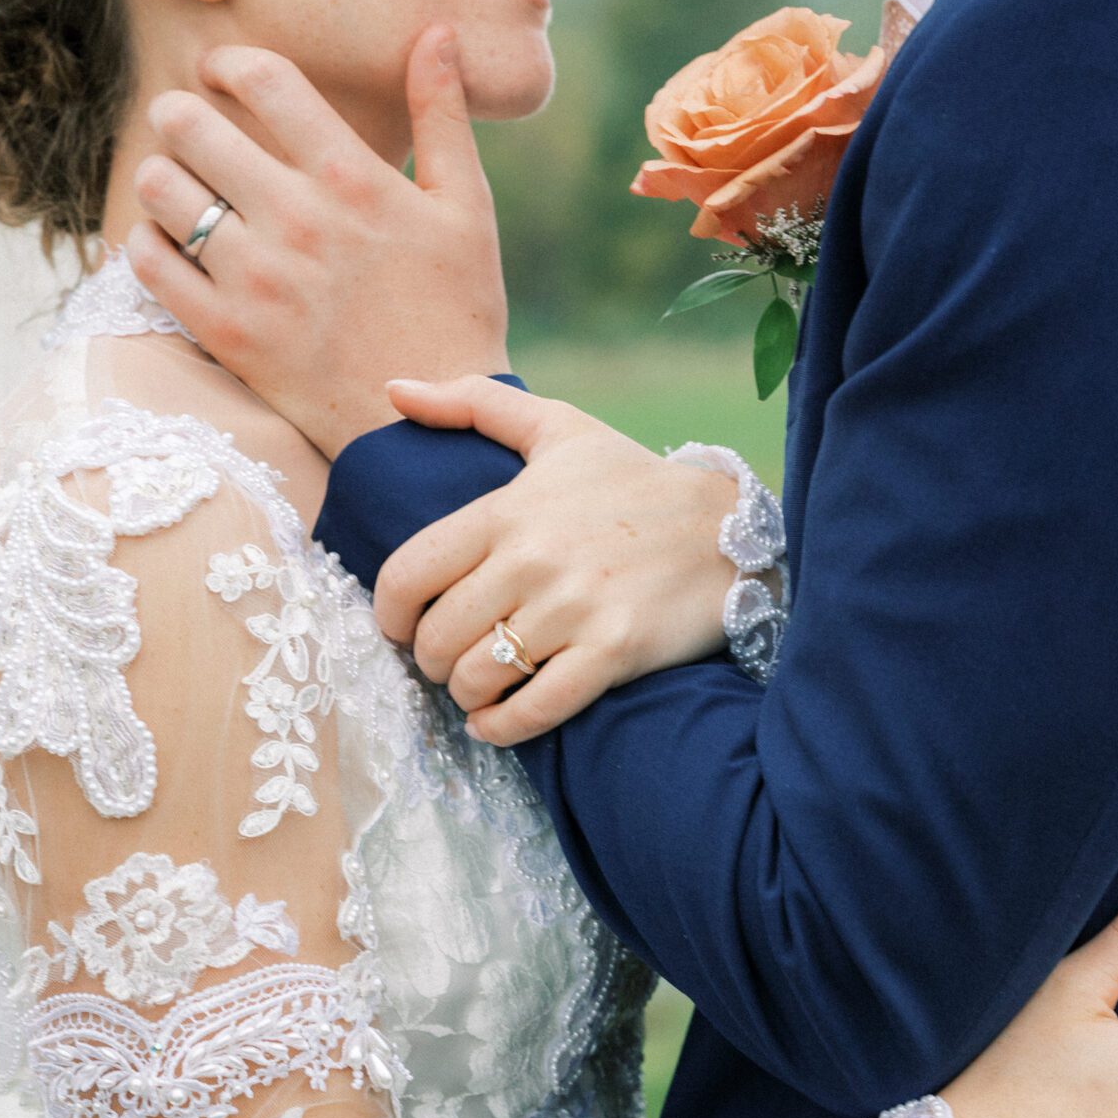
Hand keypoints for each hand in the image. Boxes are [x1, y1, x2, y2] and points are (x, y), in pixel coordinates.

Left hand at [126, 29, 508, 457]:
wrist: (430, 428)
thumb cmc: (456, 311)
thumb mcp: (467, 209)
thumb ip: (443, 117)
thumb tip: (434, 32)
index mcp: (353, 178)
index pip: (263, 80)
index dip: (228, 62)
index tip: (220, 72)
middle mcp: (297, 220)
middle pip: (192, 126)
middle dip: (180, 114)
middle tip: (187, 125)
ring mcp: (254, 278)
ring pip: (160, 189)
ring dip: (162, 177)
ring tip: (180, 187)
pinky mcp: (224, 333)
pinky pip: (147, 263)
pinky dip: (147, 243)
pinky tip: (171, 244)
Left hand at [377, 375, 739, 740]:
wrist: (728, 526)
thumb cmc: (633, 480)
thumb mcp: (557, 427)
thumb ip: (472, 403)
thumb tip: (394, 389)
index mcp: (507, 511)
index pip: (408, 575)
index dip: (390, 614)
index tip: (401, 626)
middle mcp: (532, 560)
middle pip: (437, 638)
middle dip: (431, 660)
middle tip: (449, 659)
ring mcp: (573, 608)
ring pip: (477, 678)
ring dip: (466, 695)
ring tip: (479, 686)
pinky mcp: (613, 651)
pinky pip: (534, 708)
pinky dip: (502, 728)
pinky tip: (495, 723)